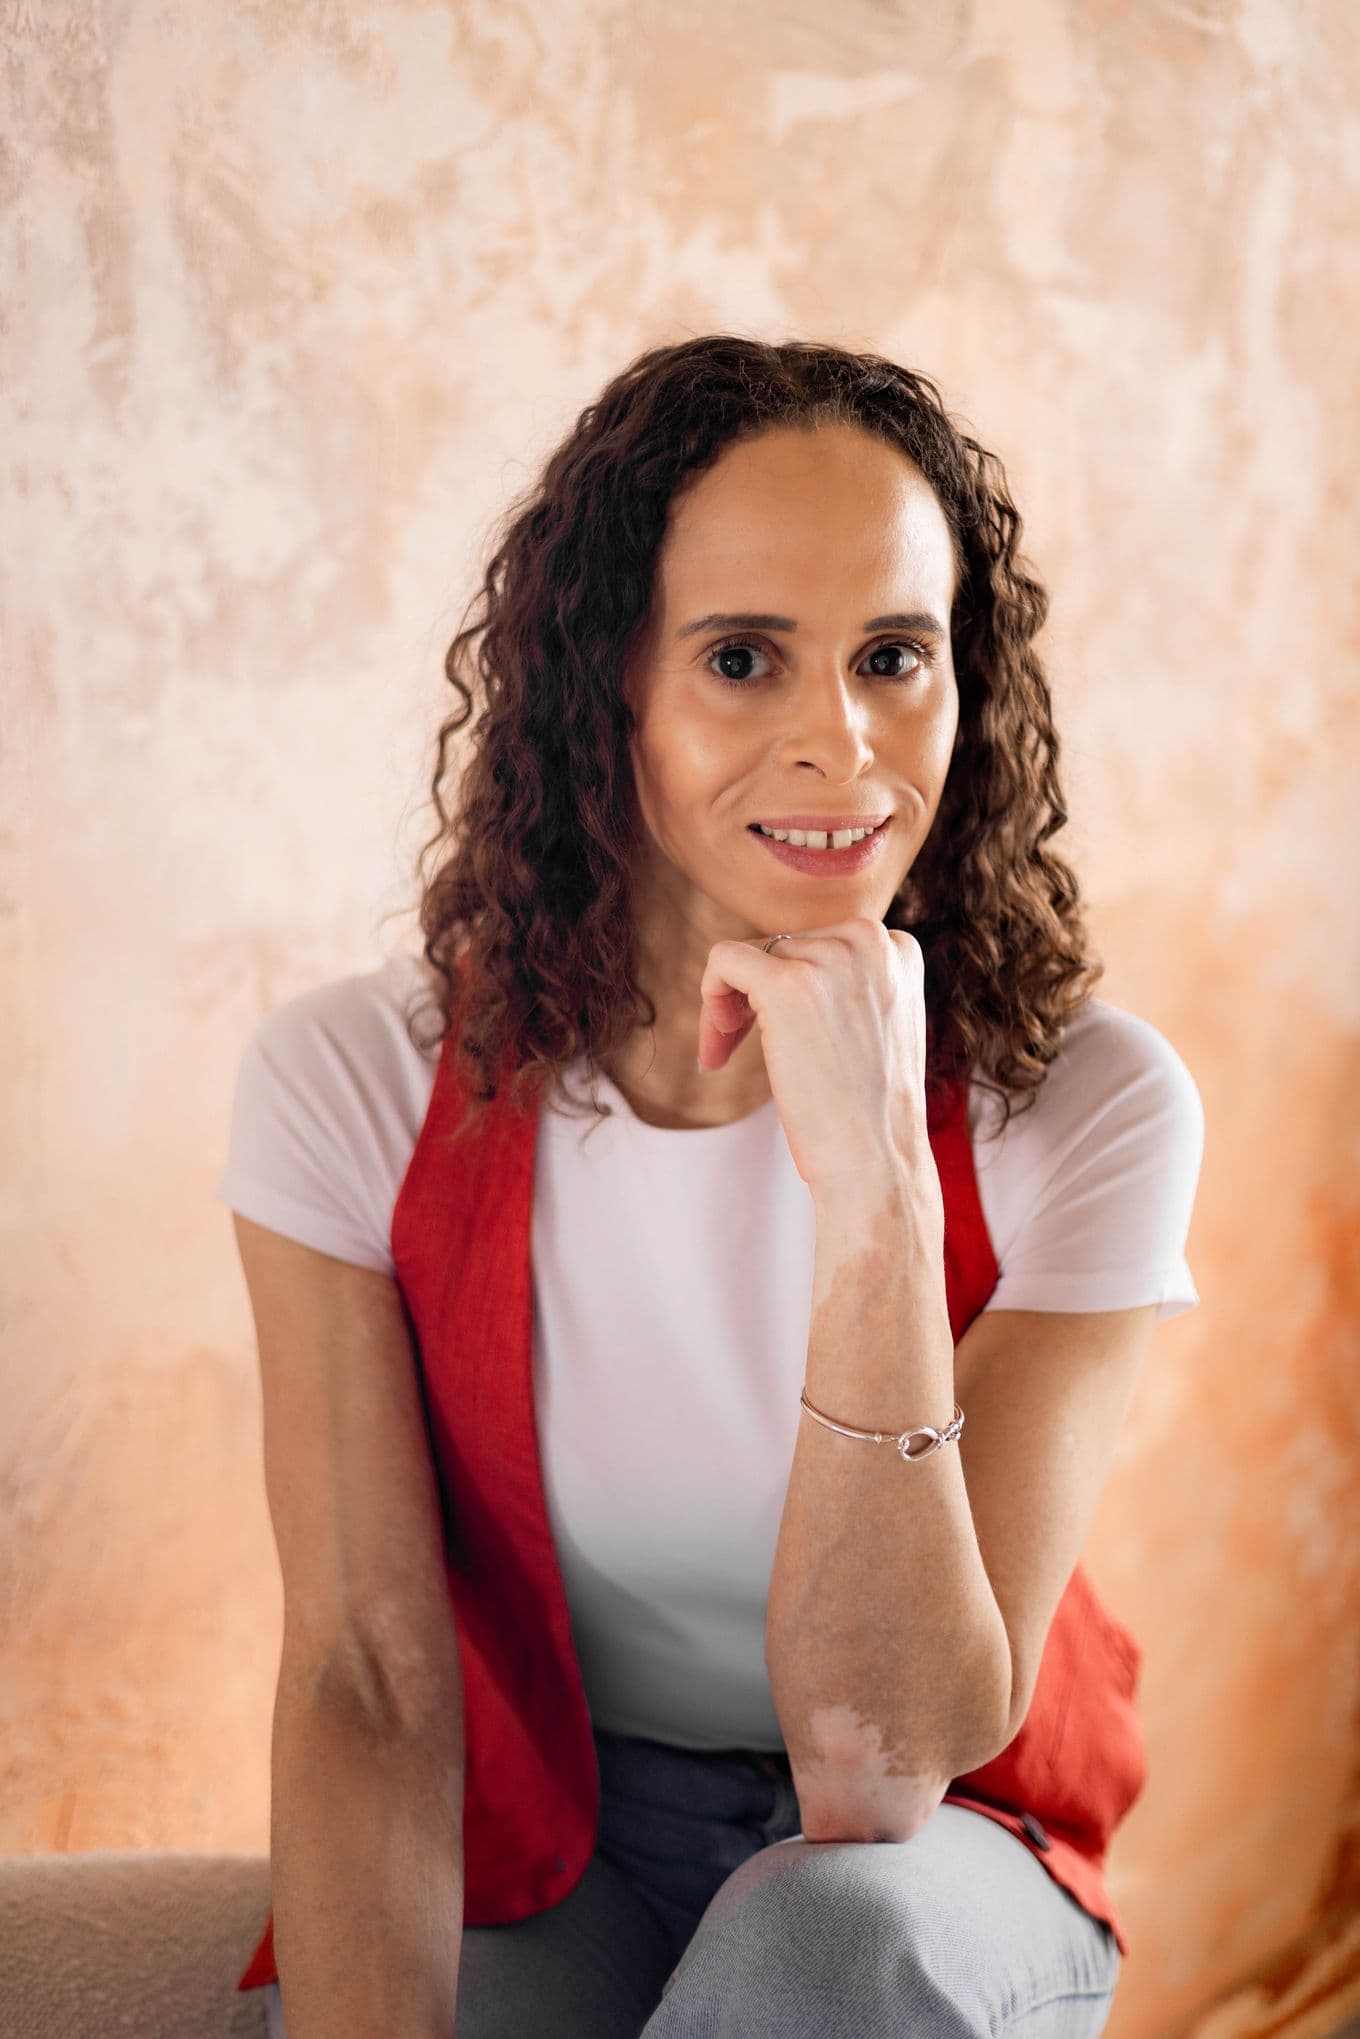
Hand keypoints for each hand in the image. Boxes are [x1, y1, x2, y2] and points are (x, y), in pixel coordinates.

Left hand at [697, 917, 931, 1197]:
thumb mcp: (876, 1026)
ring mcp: (830, 958)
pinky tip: (717, 1046)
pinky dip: (709, 994)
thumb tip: (781, 970)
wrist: (876, 1162)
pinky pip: (723, 960)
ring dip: (728, 1006)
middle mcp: (869, 940)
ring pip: (749, 956)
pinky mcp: (788, 983)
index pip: (817, 944)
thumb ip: (845, 985)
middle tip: (737, 1049)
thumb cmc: (870, 1113)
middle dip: (753, 997)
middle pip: (780, 947)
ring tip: (724, 1055)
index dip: (788, 986)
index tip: (778, 1032)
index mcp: (896, 948)